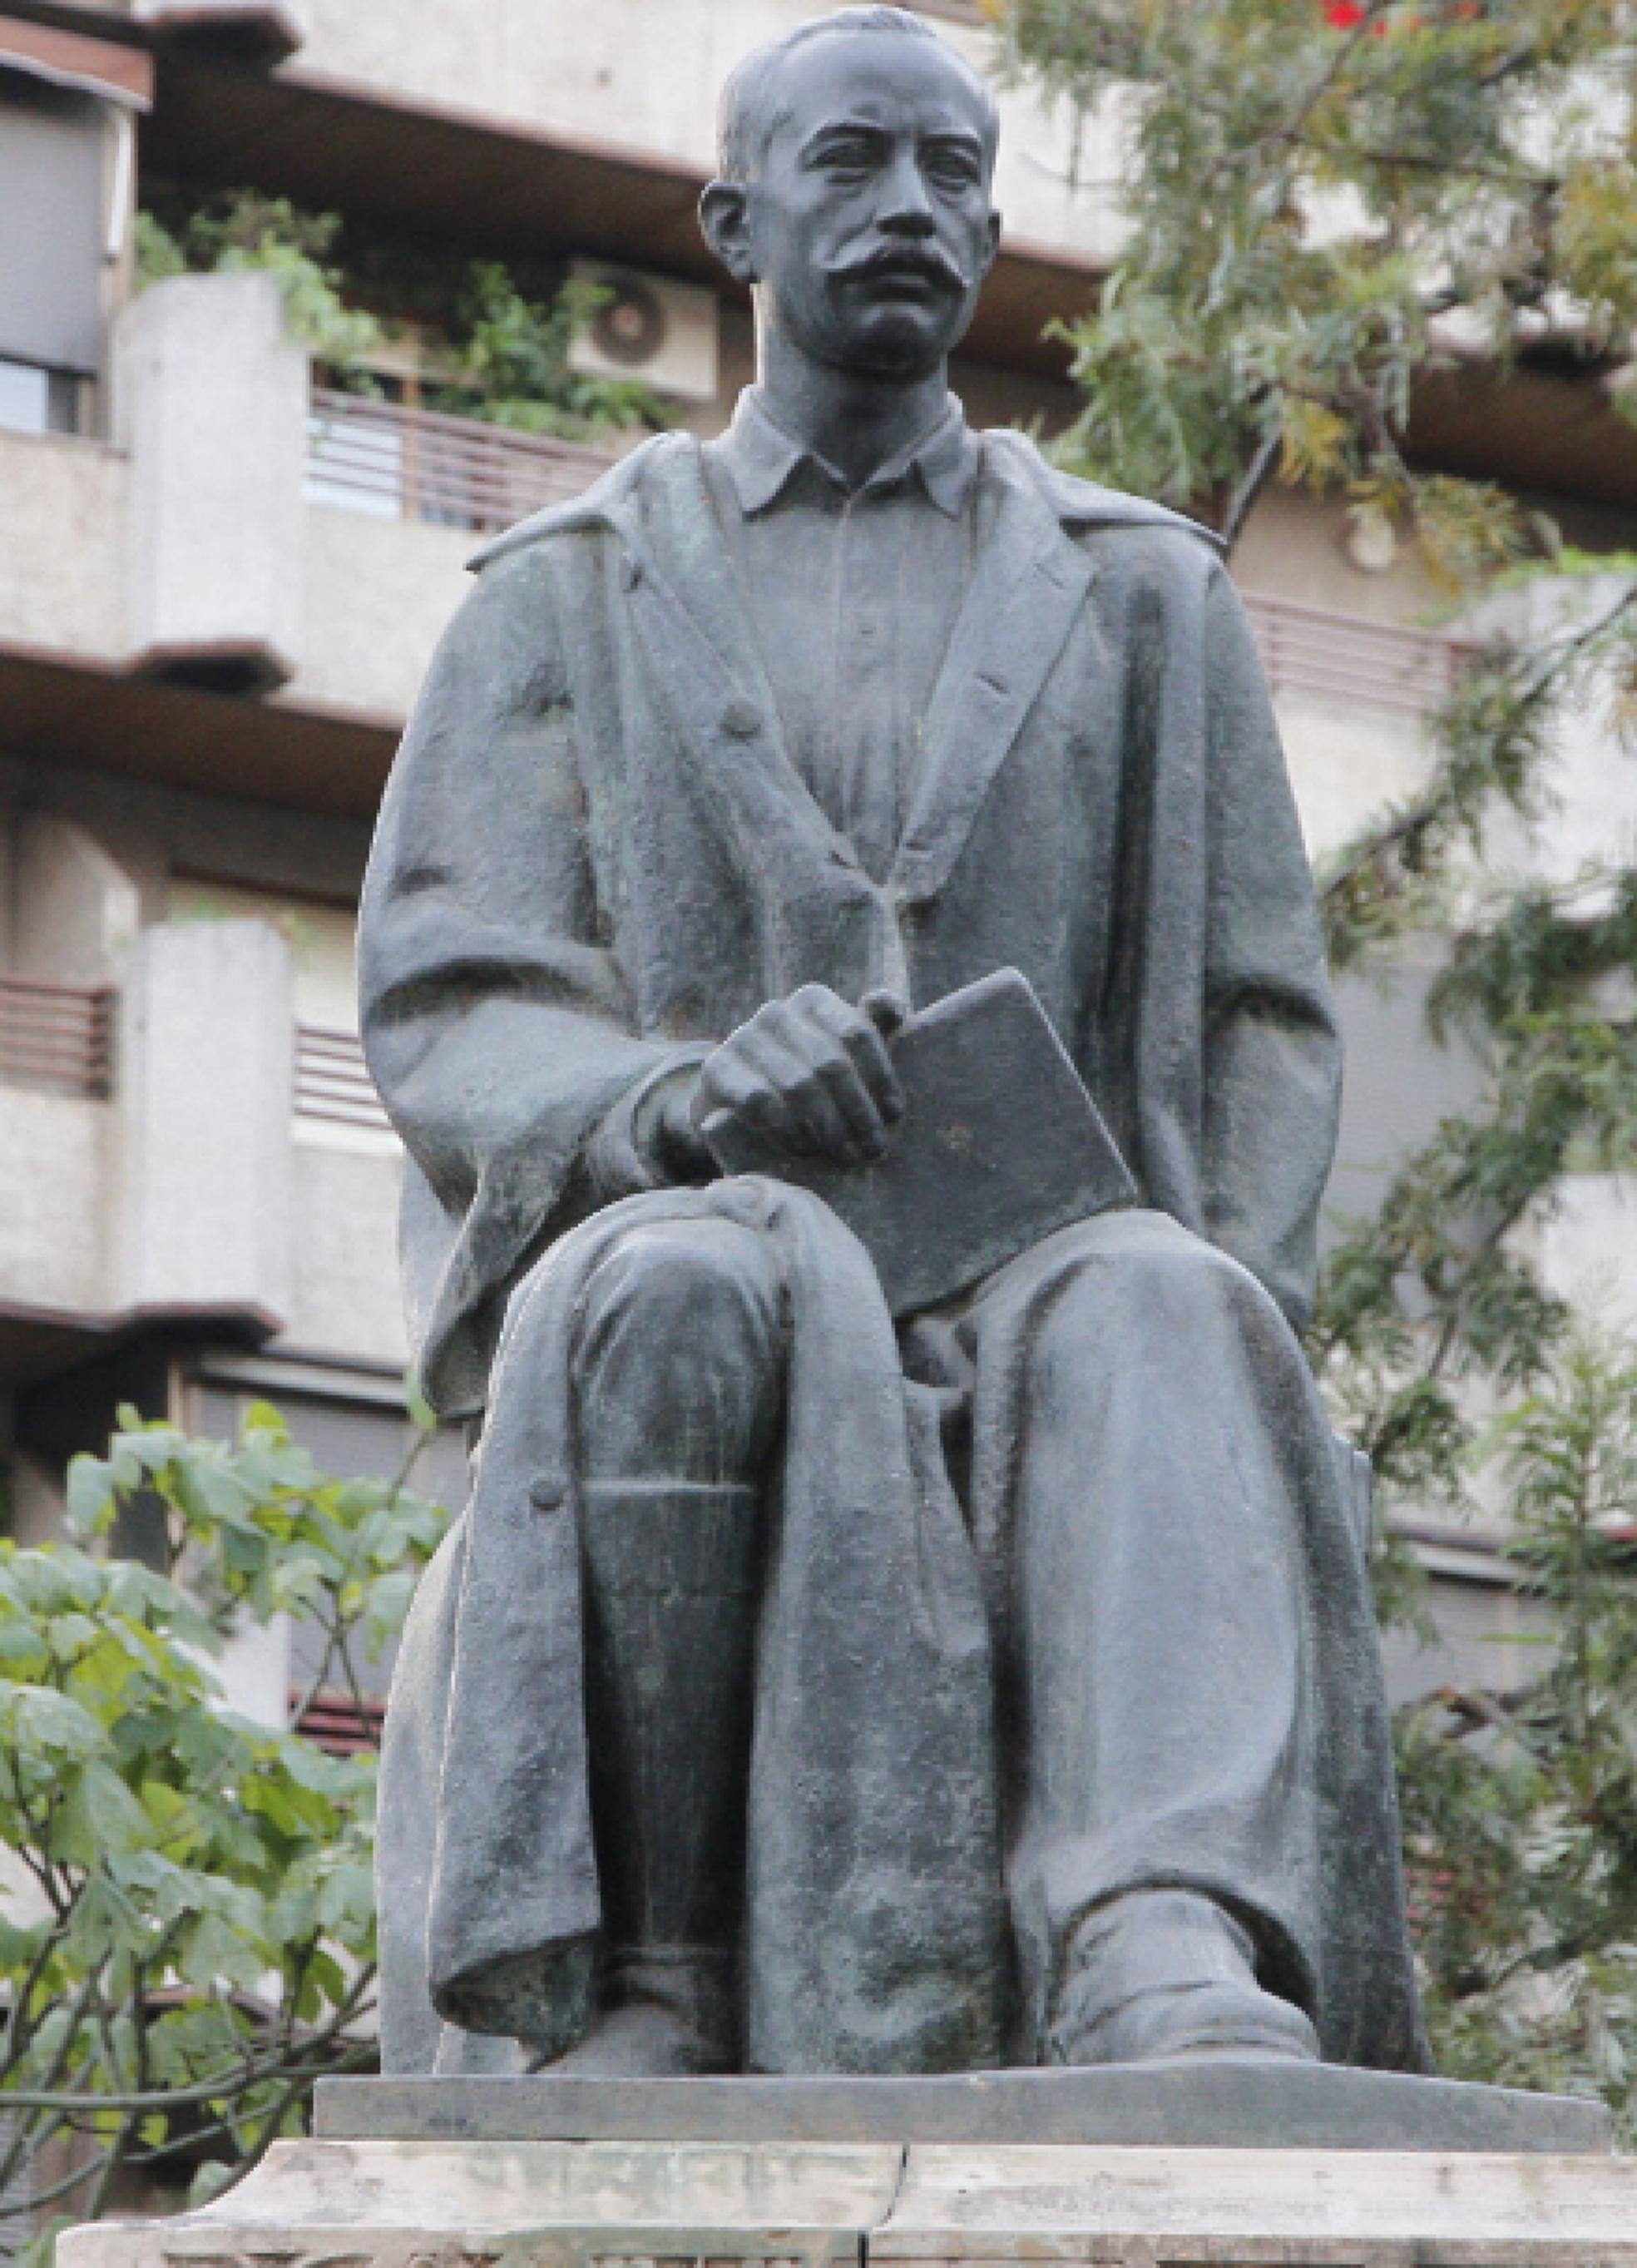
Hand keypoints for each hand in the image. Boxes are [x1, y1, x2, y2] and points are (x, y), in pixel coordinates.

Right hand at [692, 985, 908, 1170]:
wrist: (737, 1097)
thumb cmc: (807, 1072)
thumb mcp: (842, 1048)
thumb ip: (873, 1025)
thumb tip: (895, 1007)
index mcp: (813, 1000)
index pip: (857, 1032)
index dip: (880, 1076)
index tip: (895, 1113)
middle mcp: (776, 1012)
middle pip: (830, 1063)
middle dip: (858, 1112)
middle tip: (874, 1148)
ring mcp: (743, 1038)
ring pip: (799, 1086)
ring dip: (829, 1128)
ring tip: (847, 1155)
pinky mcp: (717, 1069)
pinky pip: (760, 1103)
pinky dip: (788, 1131)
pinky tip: (806, 1150)